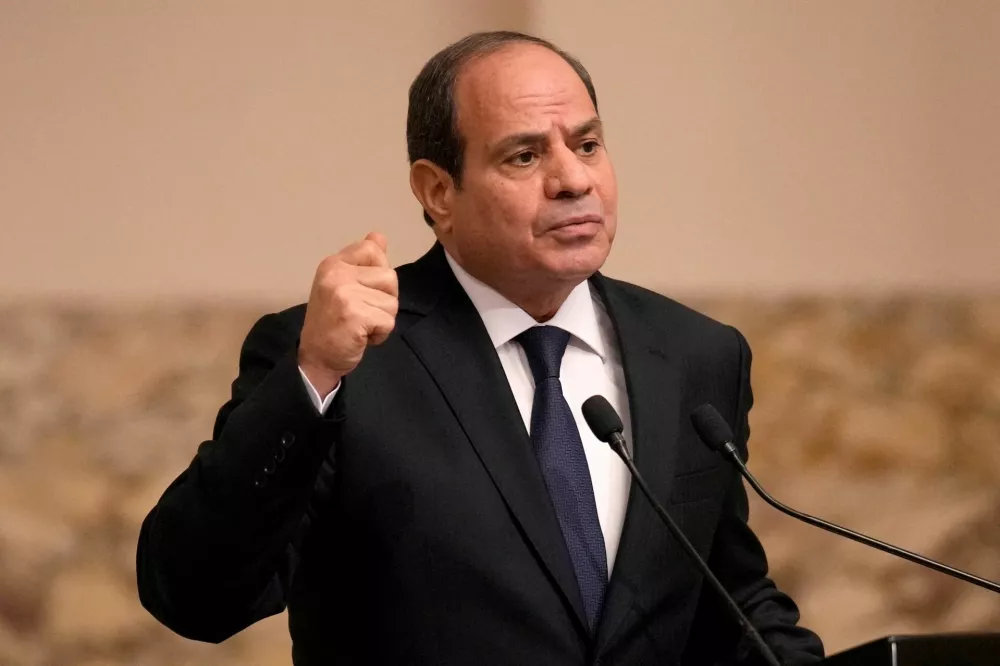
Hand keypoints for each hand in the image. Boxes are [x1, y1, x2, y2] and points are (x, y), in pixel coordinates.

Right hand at [298, 232, 397, 395]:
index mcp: (333, 263)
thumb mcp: (343, 284)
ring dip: (382, 318)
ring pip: (392, 302)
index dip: (378, 273)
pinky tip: (361, 337)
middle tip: (361, 312)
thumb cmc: (332, 322)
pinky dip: (380, 334)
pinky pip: (388, 321)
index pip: (373, 249)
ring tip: (361, 324)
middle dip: (384, 300)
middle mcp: (337, 273)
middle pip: (390, 277)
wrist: (315, 357)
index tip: (363, 290)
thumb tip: (379, 236)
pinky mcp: (355, 315)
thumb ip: (363, 261)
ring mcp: (344, 293)